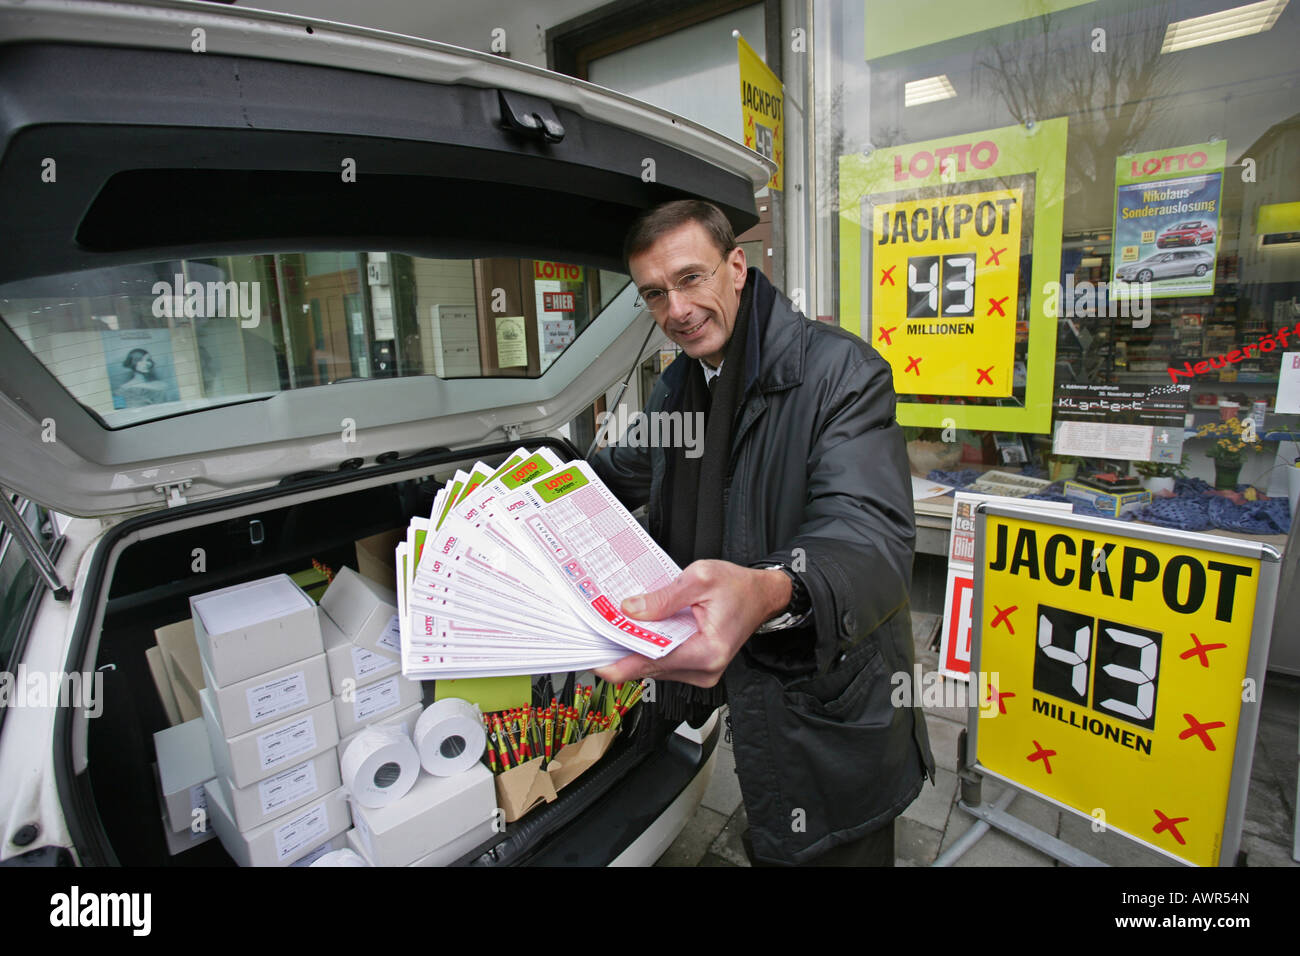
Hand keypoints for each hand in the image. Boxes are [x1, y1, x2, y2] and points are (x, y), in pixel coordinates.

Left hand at [593, 560, 791, 687]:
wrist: (762, 596)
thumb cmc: (738, 587)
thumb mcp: (700, 578)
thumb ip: (663, 597)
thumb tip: (631, 610)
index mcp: (707, 651)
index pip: (650, 664)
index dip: (617, 663)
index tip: (594, 657)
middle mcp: (704, 669)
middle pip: (648, 668)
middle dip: (623, 650)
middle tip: (599, 631)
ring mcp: (701, 672)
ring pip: (653, 667)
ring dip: (636, 648)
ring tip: (620, 626)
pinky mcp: (697, 668)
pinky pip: (663, 662)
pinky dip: (649, 647)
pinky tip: (641, 631)